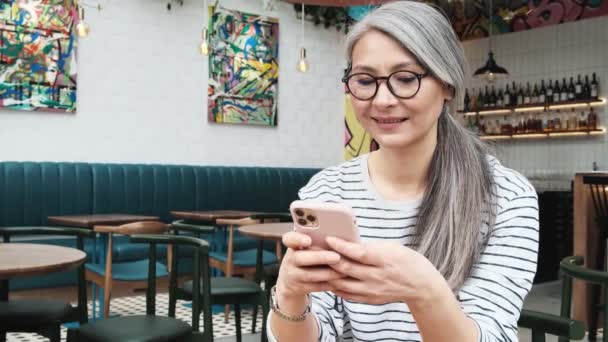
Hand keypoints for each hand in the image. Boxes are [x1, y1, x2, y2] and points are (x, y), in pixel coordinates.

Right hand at [276, 231, 344, 300]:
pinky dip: (330, 284)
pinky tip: (341, 281)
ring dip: (328, 273)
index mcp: (293, 244)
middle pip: (301, 258)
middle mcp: (290, 259)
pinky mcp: (299, 288)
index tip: (308, 240)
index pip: (289, 238)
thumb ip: (318, 240)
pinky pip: (316, 286)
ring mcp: (293, 275)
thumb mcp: (307, 247)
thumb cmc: (307, 256)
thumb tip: (340, 236)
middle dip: (320, 257)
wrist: (291, 280)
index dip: (298, 239)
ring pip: (310, 275)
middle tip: (337, 257)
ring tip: (344, 271)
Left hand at [325, 236, 446, 305]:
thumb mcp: (391, 247)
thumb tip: (347, 242)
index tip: (328, 238)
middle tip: (313, 249)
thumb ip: (369, 247)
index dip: (342, 246)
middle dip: (327, 258)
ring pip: (342, 283)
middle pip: (347, 269)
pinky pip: (346, 294)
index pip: (359, 253)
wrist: (421, 285)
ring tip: (315, 264)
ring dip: (327, 273)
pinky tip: (326, 278)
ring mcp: (372, 290)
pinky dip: (334, 286)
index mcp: (384, 260)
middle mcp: (377, 277)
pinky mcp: (369, 299)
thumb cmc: (406, 261)